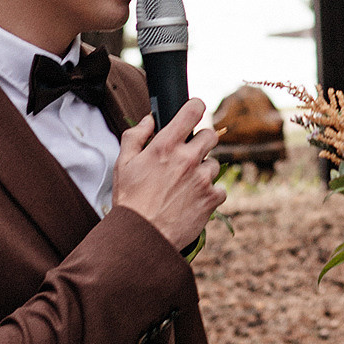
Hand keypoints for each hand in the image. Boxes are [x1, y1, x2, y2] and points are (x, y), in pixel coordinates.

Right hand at [113, 99, 223, 250]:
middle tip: (189, 154)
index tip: (194, 111)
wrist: (142, 236)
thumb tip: (149, 119)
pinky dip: (210, 193)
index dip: (195, 107)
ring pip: (215, 163)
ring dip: (204, 170)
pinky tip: (193, 199)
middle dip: (202, 141)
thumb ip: (135, 136)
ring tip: (185, 185)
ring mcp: (202, 179)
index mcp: (166, 146)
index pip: (193, 111)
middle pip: (211, 134)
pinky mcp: (211, 198)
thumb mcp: (123, 164)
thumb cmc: (130, 200)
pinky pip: (219, 188)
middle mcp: (188, 158)